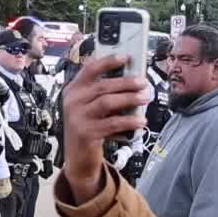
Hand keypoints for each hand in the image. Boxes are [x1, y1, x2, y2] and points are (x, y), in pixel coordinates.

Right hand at [62, 52, 151, 199]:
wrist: (78, 159)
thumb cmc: (88, 128)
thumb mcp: (89, 108)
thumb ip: (102, 94)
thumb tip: (131, 81)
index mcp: (73, 91)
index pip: (89, 69)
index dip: (108, 61)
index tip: (126, 57)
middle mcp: (72, 102)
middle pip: (102, 86)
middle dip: (126, 82)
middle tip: (143, 82)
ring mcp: (77, 118)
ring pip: (107, 102)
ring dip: (129, 98)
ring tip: (145, 98)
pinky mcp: (86, 133)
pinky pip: (112, 123)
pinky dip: (129, 121)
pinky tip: (141, 121)